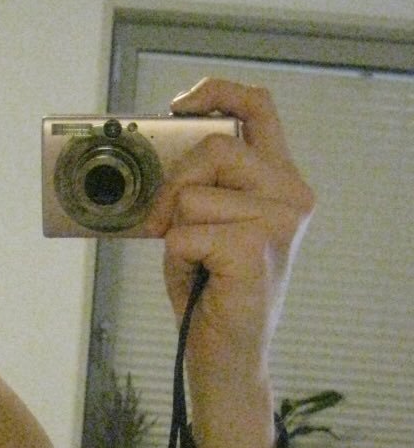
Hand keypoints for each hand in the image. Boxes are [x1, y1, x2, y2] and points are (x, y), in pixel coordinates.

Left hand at [150, 77, 314, 379]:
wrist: (226, 355)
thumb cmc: (210, 290)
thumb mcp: (204, 225)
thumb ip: (197, 184)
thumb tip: (155, 149)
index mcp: (281, 182)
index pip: (260, 108)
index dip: (218, 93)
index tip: (179, 104)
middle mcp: (292, 195)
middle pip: (213, 147)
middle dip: (172, 184)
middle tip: (164, 225)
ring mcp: (280, 222)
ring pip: (192, 196)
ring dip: (175, 233)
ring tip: (197, 264)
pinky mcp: (256, 249)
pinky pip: (183, 234)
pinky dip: (176, 260)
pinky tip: (198, 280)